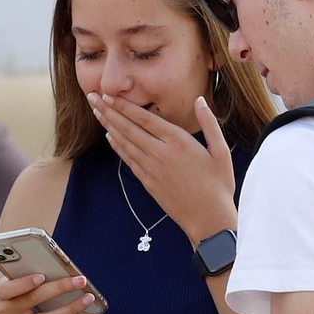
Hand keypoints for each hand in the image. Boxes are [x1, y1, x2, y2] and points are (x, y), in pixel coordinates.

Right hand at [0, 273, 101, 313]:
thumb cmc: (3, 308)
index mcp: (1, 297)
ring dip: (72, 309)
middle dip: (60, 289)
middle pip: (36, 300)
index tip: (41, 276)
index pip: (10, 289)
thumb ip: (20, 281)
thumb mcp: (4, 293)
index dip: (25, 283)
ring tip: (89, 299)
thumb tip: (50, 267)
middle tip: (79, 281)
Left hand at [90, 92, 236, 242]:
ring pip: (124, 143)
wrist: (208, 219)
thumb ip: (209, 123)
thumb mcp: (221, 151)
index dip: (123, 105)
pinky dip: (117, 146)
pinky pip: (128, 160)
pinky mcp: (147, 182)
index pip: (144, 118)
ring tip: (96, 112)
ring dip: (109, 126)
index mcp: (178, 142)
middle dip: (108, 111)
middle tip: (92, 97)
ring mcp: (151, 169)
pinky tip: (109, 136)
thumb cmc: (219, 185)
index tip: (108, 94)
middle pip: (128, 128)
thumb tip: (200, 100)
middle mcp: (160, 153)